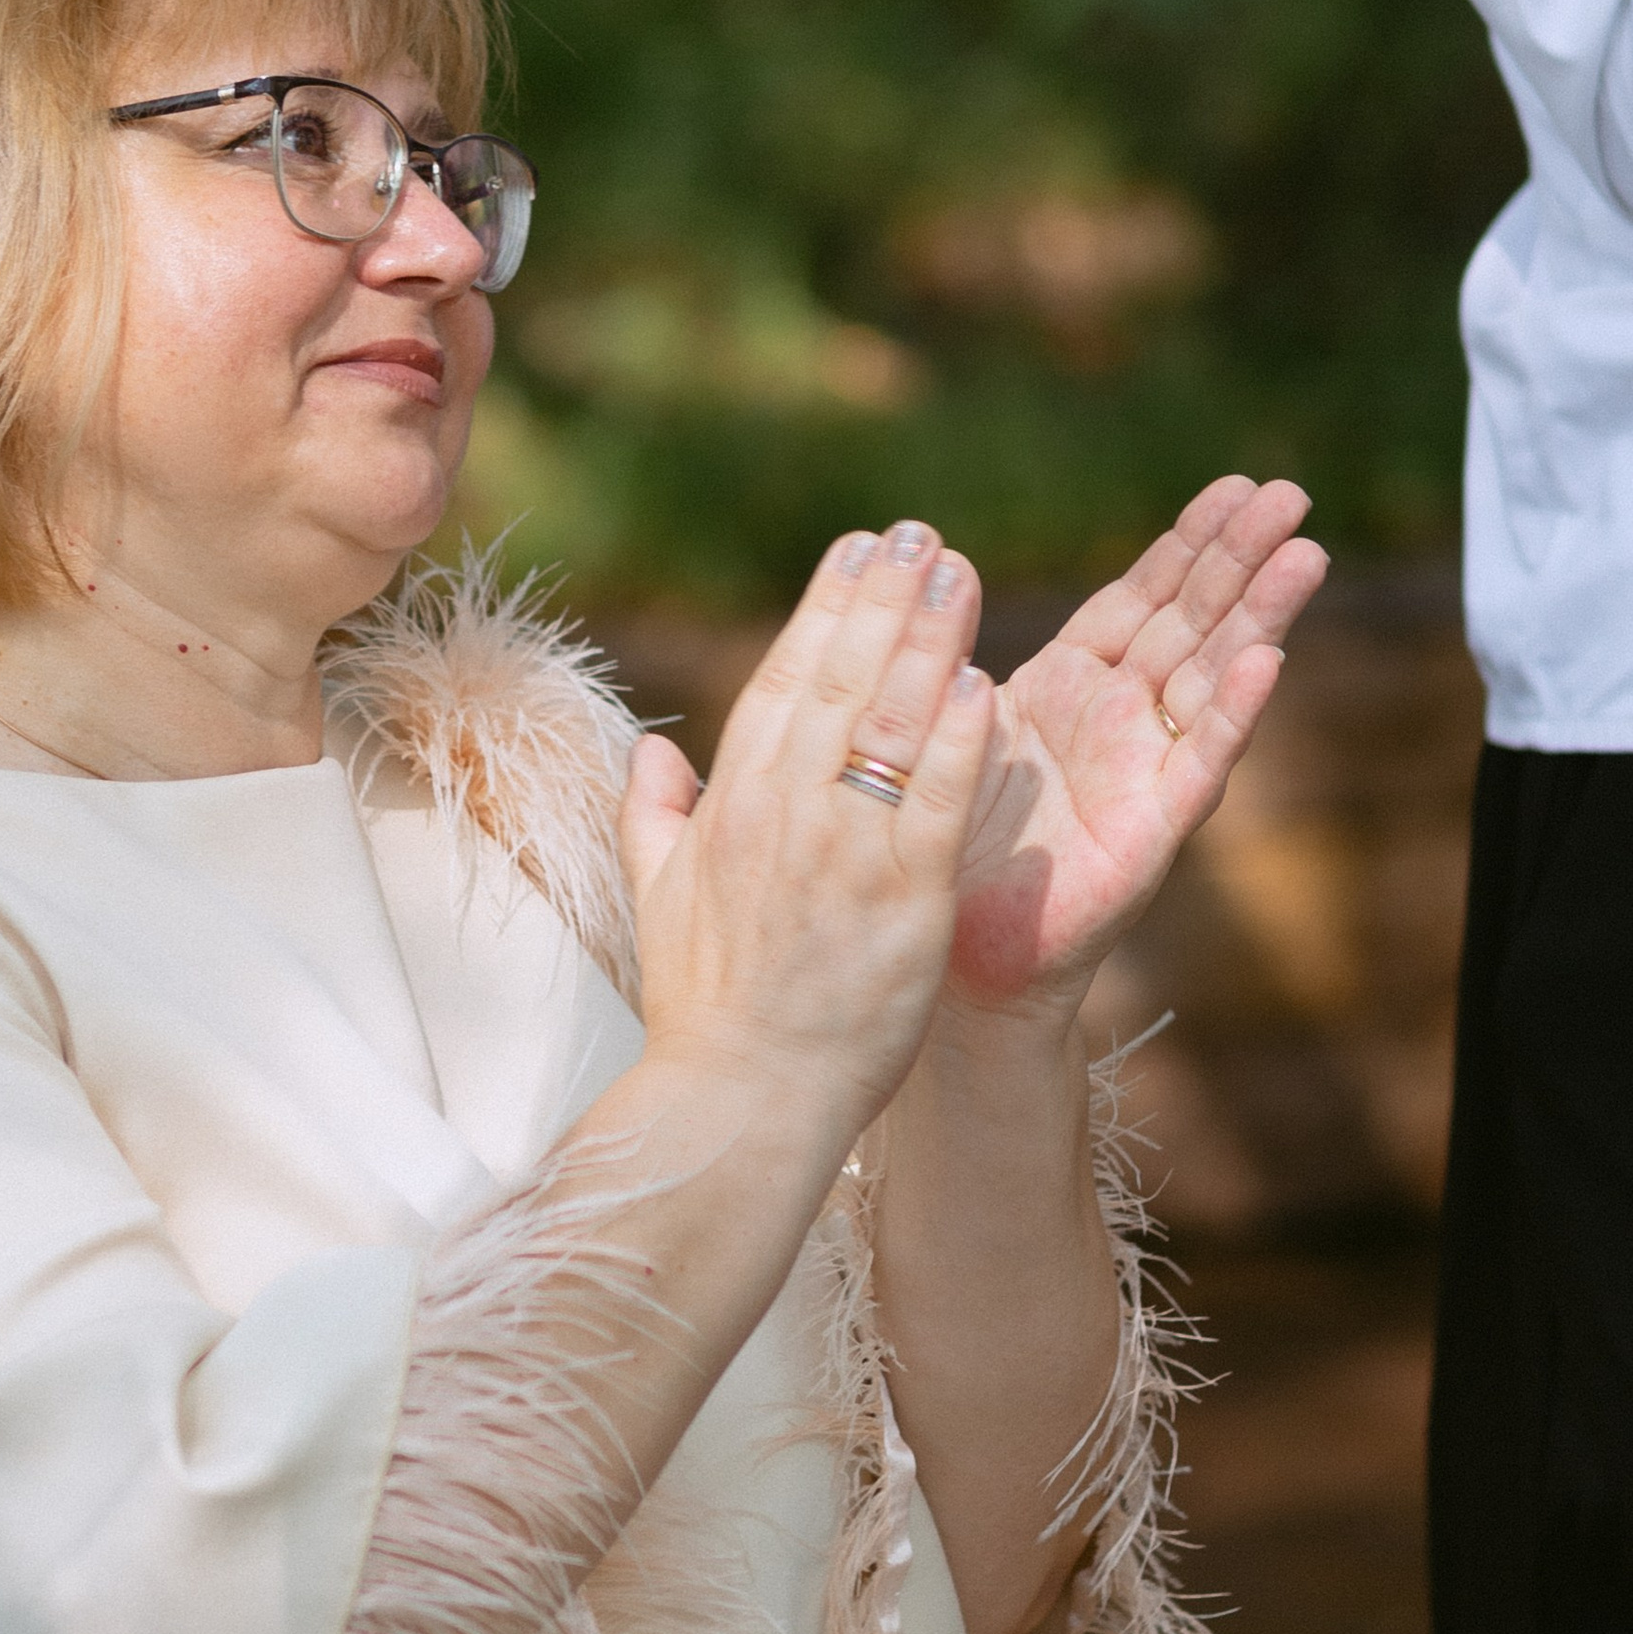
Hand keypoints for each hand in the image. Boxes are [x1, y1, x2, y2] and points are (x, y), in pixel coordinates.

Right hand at [620, 517, 996, 1131]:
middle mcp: (783, 812)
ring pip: (891, 723)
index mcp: (730, 804)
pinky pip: (938, 801)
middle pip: (840, 680)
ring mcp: (845, 852)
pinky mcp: (904, 898)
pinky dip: (960, 740)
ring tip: (958, 574)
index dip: (824, 606)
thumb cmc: (705, 1008)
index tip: (858, 549)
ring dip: (927, 640)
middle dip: (883, 598)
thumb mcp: (656, 897)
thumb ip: (654, 814)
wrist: (742, 1098)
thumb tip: (649, 750)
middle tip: (920, 535)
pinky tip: (985, 684)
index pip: (783, 680)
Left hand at [945, 475, 1327, 1018]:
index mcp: (1070, 690)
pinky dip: (1229, 714)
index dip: (1185, 543)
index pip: (1139, 599)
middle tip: (1293, 494)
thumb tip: (934, 566)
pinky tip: (1264, 663)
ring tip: (1305, 555)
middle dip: (1240, 558)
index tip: (1235, 485)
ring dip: (1258, 618)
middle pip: (1190, 623)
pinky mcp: (1150, 836)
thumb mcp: (951, 729)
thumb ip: (957, 659)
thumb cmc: (951, 845)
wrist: (954, 960)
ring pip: (1210, 679)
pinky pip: (1197, 765)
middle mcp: (1121, 724)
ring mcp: (1145, 776)